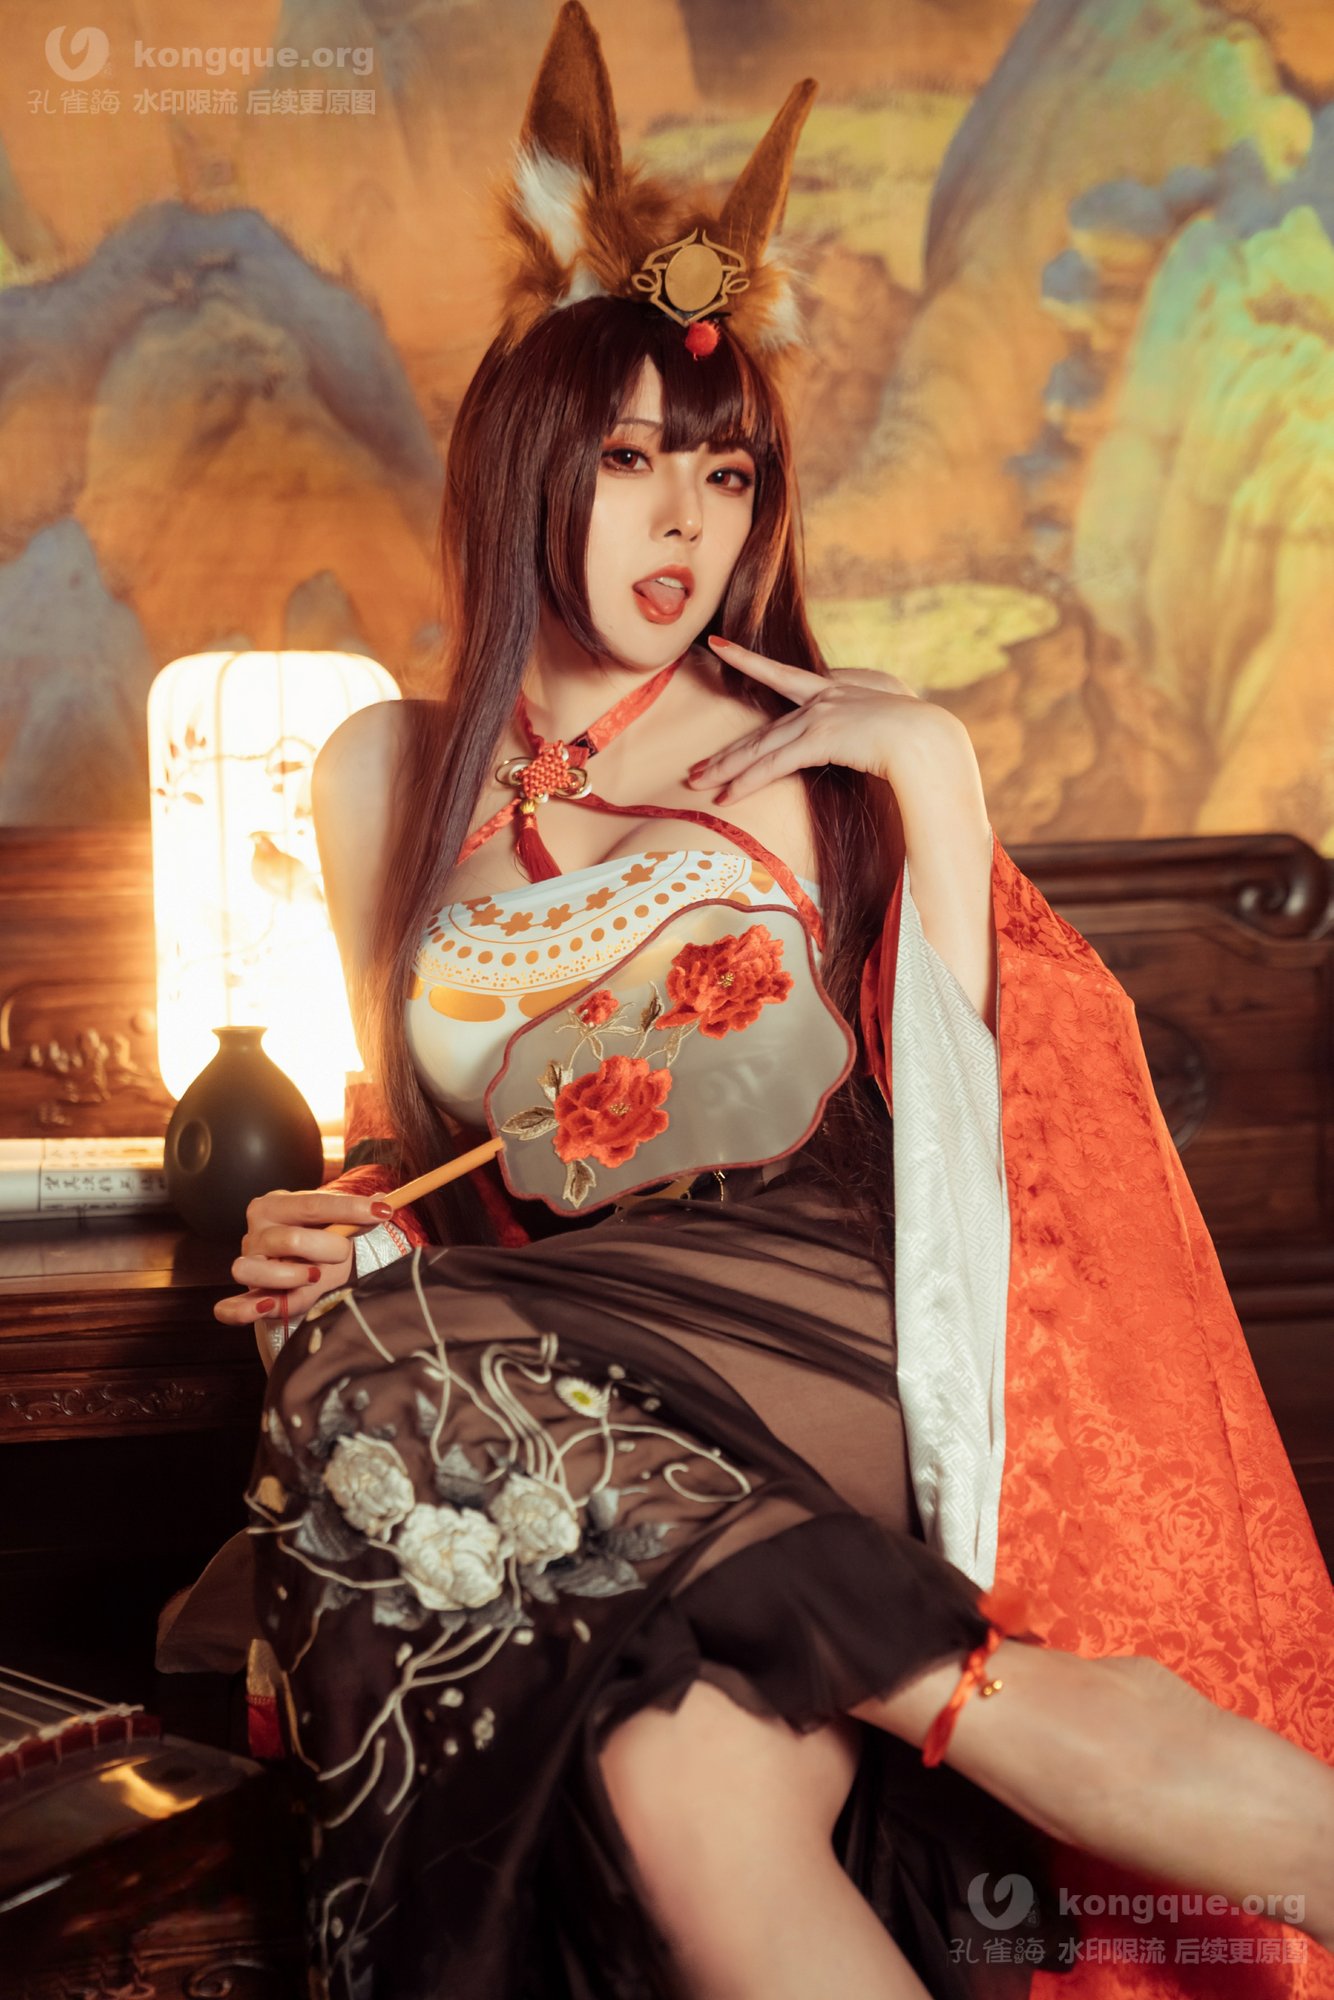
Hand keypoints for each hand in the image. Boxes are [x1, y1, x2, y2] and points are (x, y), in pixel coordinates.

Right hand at [212, 1187, 393, 1325]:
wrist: (302, 1266)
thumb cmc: (319, 1243)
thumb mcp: (337, 1227)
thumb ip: (355, 1218)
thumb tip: (382, 1201)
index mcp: (277, 1204)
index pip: (314, 1204)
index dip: (350, 1209)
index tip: (382, 1211)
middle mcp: (256, 1232)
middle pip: (288, 1239)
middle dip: (327, 1248)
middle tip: (344, 1254)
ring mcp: (248, 1264)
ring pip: (251, 1270)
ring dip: (289, 1276)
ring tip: (314, 1276)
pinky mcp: (245, 1297)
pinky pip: (231, 1308)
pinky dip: (245, 1310)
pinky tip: (269, 1306)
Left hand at [686, 634, 942, 802]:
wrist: (930, 739)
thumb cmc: (921, 738)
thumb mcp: (892, 717)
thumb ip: (869, 722)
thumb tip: (865, 738)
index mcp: (836, 690)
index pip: (783, 675)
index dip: (747, 660)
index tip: (718, 647)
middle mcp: (822, 697)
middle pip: (763, 728)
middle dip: (726, 753)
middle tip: (696, 768)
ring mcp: (819, 715)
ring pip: (761, 747)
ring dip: (727, 770)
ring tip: (699, 784)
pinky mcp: (820, 737)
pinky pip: (774, 764)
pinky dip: (747, 781)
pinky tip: (727, 795)